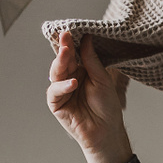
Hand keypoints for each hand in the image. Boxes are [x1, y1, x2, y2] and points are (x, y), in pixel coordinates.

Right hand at [46, 30, 132, 162]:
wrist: (107, 131)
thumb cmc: (107, 107)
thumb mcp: (103, 80)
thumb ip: (92, 61)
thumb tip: (87, 39)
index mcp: (81, 70)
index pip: (72, 53)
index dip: (70, 42)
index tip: (70, 30)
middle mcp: (69, 78)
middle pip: (62, 60)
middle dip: (63, 48)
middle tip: (65, 36)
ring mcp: (61, 90)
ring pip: (56, 73)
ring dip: (61, 63)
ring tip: (67, 54)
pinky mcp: (56, 103)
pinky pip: (55, 92)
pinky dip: (62, 86)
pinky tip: (72, 82)